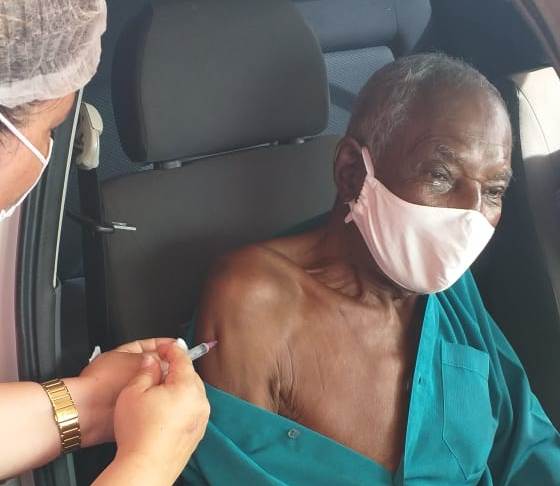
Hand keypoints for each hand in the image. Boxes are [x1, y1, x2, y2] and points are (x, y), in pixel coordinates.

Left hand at [68, 338, 174, 446]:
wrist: (89, 411)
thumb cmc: (104, 383)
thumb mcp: (137, 362)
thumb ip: (157, 358)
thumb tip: (173, 355)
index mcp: (126, 354)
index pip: (151, 345)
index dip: (166, 346)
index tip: (179, 348)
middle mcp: (127, 371)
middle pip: (154, 366)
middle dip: (166, 368)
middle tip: (179, 369)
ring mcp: (129, 389)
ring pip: (153, 384)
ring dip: (161, 386)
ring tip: (171, 386)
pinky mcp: (131, 406)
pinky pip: (149, 400)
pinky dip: (156, 399)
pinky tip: (162, 400)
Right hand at [112, 342, 209, 483]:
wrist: (145, 467)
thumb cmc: (138, 433)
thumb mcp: (133, 392)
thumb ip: (146, 371)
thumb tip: (152, 361)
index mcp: (186, 386)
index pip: (182, 358)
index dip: (170, 348)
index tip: (163, 347)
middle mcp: (199, 401)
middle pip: (189, 374)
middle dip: (175, 368)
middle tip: (157, 368)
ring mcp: (201, 418)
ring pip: (192, 392)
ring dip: (179, 386)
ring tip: (158, 391)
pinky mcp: (197, 432)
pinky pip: (192, 408)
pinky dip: (182, 403)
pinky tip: (164, 410)